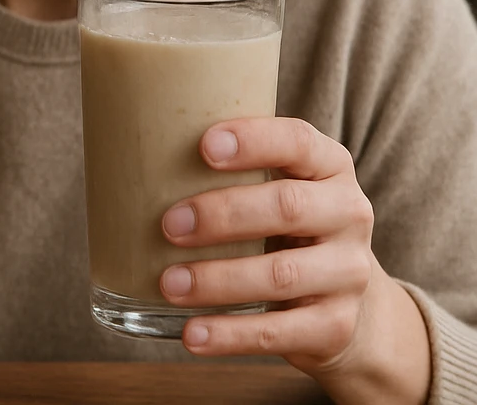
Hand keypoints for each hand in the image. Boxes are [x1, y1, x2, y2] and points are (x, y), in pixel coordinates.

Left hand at [157, 117, 430, 403]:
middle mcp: (348, 214)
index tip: (203, 146)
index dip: (254, 141)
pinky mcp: (335, 326)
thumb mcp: (274, 189)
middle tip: (168, 225)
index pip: (298, 141)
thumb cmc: (285, 230)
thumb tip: (127, 152)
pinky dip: (230, 334)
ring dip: (217, 280)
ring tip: (168, 284)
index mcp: (328, 166)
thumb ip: (229, 171)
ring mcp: (346, 273)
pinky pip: (278, 332)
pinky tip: (191, 334)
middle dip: (222, 215)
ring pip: (280, 276)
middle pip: (287, 207)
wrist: (347, 307)